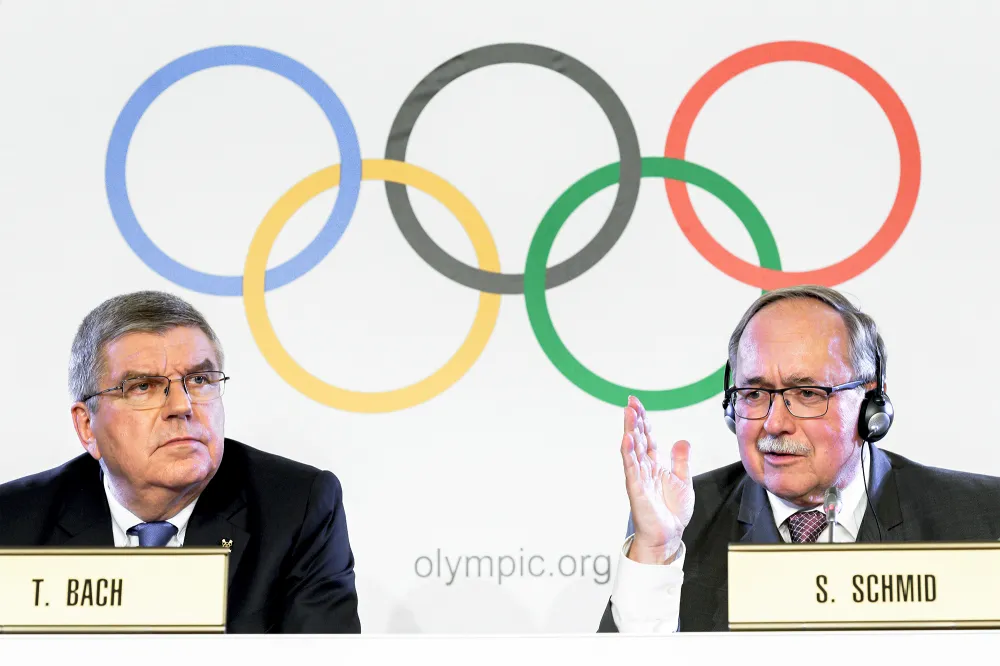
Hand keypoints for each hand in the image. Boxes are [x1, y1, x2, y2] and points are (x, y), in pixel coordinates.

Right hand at [619, 395, 694, 564]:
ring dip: (629, 431)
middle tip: (630, 403)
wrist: (669, 535)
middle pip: (637, 438)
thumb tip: (682, 440)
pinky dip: (628, 454)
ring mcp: (639, 477)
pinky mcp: (637, 489)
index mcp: (655, 464)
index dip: (642, 420)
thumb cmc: (672, 511)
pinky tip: (627, 440)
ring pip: (632, 450)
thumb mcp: (683, 480)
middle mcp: (645, 468)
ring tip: (628, 414)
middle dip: (634, 420)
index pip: (647, 436)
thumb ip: (681, 460)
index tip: (636, 403)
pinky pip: (631, 469)